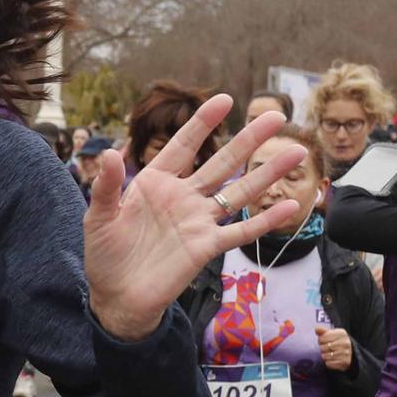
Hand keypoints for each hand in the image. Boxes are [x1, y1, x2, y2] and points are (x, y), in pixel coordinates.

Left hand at [83, 95, 304, 340]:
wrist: (116, 297)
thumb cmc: (105, 255)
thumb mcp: (99, 217)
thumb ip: (107, 186)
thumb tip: (109, 153)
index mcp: (156, 183)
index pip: (183, 145)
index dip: (203, 123)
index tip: (225, 99)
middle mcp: (183, 197)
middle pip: (222, 162)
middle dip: (249, 139)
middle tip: (275, 116)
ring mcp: (198, 221)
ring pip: (240, 192)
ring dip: (268, 173)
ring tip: (297, 151)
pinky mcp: (207, 247)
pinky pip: (241, 232)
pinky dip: (265, 220)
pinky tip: (289, 206)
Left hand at [315, 324, 353, 371]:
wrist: (351, 353)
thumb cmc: (337, 342)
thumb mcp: (332, 334)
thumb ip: (323, 331)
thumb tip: (316, 328)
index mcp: (341, 333)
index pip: (322, 338)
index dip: (320, 340)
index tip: (325, 341)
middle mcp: (345, 343)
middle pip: (323, 347)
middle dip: (322, 348)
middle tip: (327, 348)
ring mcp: (345, 353)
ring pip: (325, 356)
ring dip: (324, 356)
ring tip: (329, 354)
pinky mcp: (344, 362)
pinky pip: (329, 363)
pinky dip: (328, 362)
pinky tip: (332, 360)